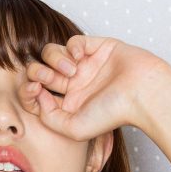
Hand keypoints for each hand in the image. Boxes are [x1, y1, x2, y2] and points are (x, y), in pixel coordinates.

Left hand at [19, 34, 170, 139]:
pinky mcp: (96, 48)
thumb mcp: (73, 129)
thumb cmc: (113, 114)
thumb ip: (48, 118)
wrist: (142, 94)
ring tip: (71, 70)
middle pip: (40, 72)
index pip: (37, 94)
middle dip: (38, 73)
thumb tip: (38, 95)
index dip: (28, 91)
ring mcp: (84, 65)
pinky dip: (70, 48)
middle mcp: (74, 85)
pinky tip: (79, 60)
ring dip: (54, 60)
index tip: (35, 91)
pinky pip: (72, 42)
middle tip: (48, 79)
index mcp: (68, 104)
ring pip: (52, 53)